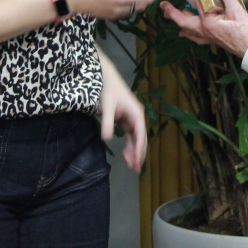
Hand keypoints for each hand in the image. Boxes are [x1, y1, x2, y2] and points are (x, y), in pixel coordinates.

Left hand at [97, 50, 146, 171]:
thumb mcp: (107, 106)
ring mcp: (133, 119)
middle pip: (141, 138)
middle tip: (135, 169)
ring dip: (134, 151)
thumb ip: (107, 122)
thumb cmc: (108, 90)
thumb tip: (106, 139)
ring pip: (136, 139)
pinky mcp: (127, 120)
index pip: (140, 134)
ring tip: (130, 165)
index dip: (139, 148)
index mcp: (136, 113)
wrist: (106, 78)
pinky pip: (131, 136)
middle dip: (139, 153)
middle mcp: (137, 117)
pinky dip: (129, 146)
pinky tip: (126, 155)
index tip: (137, 161)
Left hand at [160, 0, 247, 57]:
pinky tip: (185, 32)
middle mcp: (203, 30)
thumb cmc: (244, 32)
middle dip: (172, 12)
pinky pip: (194, 36)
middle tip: (164, 5)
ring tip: (170, 14)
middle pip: (183, 20)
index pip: (197, 4)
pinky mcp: (210, 40)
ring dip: (179, 21)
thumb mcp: (237, 11)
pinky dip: (188, 32)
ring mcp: (206, 37)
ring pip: (187, 29)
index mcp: (208, 22)